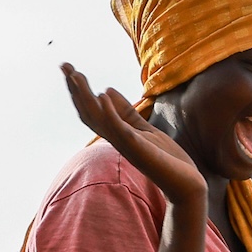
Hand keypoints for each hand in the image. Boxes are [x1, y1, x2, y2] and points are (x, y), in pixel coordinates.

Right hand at [63, 64, 204, 205]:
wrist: (187, 186)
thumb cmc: (167, 160)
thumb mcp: (145, 130)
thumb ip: (126, 113)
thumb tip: (105, 89)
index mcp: (117, 134)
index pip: (91, 110)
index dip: (79, 90)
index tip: (69, 69)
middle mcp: (116, 139)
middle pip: (88, 113)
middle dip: (75, 89)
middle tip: (64, 65)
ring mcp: (126, 144)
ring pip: (98, 119)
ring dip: (85, 96)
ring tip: (76, 75)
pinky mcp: (139, 149)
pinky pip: (120, 129)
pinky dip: (110, 112)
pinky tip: (102, 95)